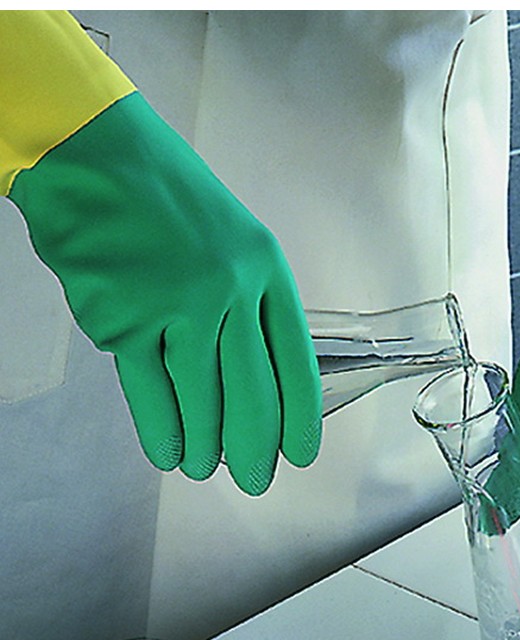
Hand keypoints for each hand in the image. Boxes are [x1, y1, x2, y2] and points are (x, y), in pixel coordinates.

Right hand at [9, 92, 321, 495]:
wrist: (95, 156)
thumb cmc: (168, 200)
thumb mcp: (236, 242)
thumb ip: (251, 306)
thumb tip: (258, 381)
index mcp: (265, 269)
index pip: (297, 364)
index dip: (301, 419)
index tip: (301, 452)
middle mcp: (228, 289)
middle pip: (253, 394)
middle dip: (256, 449)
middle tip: (255, 480)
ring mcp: (175, 304)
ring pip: (201, 401)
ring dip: (206, 447)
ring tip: (206, 468)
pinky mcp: (122, 318)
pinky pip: (149, 394)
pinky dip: (162, 432)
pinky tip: (169, 452)